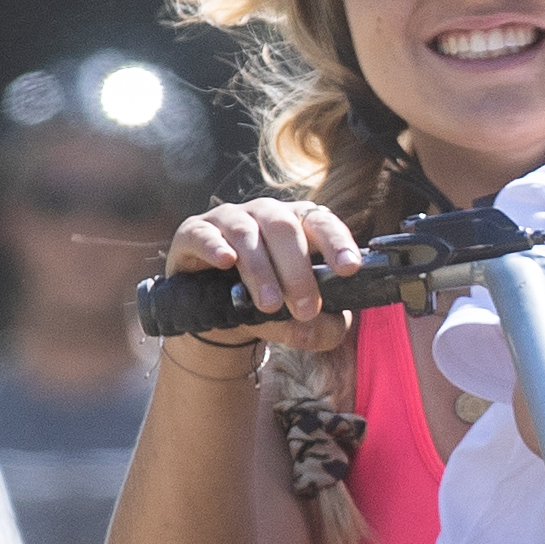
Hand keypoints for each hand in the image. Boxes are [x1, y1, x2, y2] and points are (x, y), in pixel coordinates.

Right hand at [163, 197, 363, 343]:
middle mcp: (265, 215)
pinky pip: (204, 234)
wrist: (217, 319)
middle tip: (307, 309)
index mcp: (299, 226)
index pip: (322, 223)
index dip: (337, 242)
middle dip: (298, 270)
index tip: (350, 268)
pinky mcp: (194, 234)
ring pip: (246, 234)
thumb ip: (323, 327)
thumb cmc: (267, 308)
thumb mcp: (299, 323)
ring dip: (261, 271)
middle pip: (284, 227)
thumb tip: (336, 328)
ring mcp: (228, 220)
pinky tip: (225, 261)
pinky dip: (215, 246)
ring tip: (270, 305)